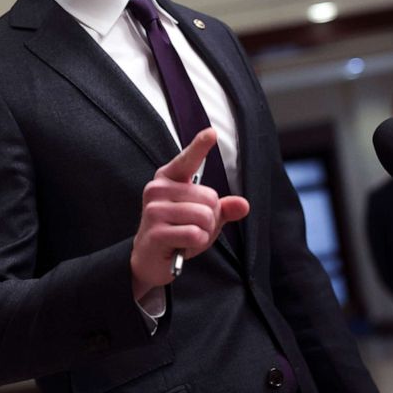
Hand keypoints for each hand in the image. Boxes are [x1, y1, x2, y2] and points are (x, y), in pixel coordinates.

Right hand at [130, 128, 249, 298]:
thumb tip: (243, 204)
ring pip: (204, 216)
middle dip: (211, 218)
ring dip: (204, 232)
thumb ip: (223, 209)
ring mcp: (154, 210)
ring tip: (187, 237)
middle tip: (193, 227)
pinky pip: (195, 233)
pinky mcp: (156, 232)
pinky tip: (182, 246)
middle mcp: (157, 189)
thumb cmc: (176, 232)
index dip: (200, 146)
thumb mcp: (203, 218)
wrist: (149, 259)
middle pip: (209, 198)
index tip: (212, 133)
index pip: (188, 160)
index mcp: (168, 178)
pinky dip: (196, 243)